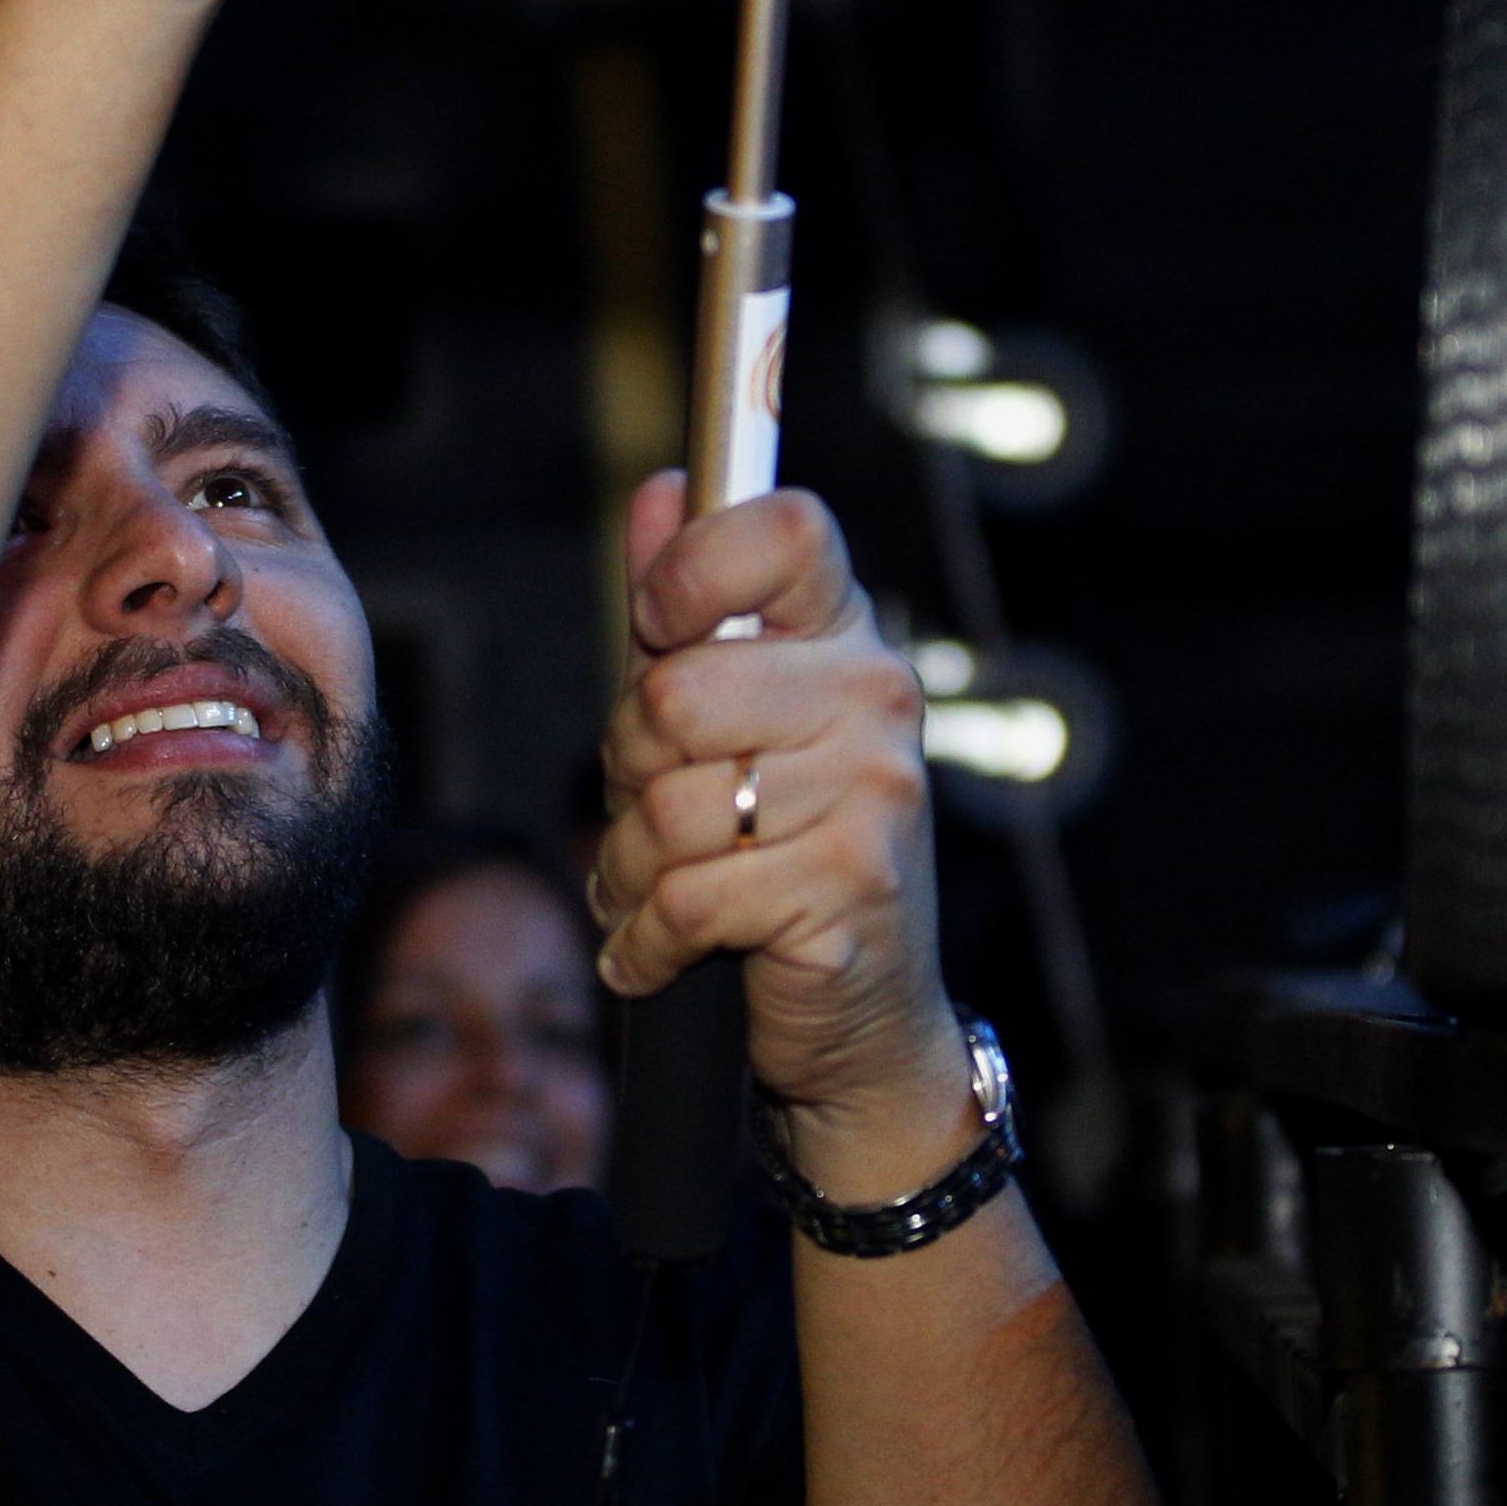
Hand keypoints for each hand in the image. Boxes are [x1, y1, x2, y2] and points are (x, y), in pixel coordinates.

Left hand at [592, 478, 966, 1191]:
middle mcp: (878, 699)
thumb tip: (661, 487)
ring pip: (669, 809)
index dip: (693, 569)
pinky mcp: (846, 892)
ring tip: (661, 887)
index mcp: (848, 637)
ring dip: (632, 867)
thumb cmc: (776, 849)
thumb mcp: (726, 718)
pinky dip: (646, 940)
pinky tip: (662, 949)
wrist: (863, 1018)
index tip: (661, 625)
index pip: (784, 531)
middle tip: (655, 808)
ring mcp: (873, 796)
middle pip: (675, 692)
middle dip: (628, 767)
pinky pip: (685, 898)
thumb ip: (684, 608)